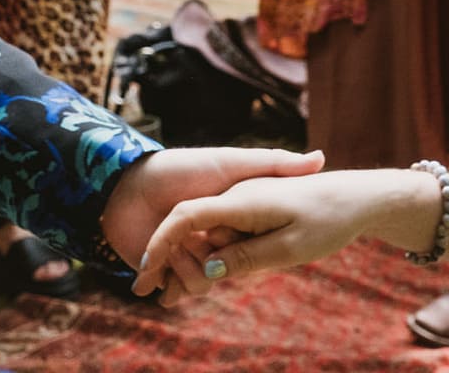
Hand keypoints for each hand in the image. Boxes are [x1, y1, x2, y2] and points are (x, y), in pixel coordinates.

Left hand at [99, 147, 323, 302]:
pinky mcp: (163, 269)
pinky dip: (166, 287)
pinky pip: (175, 290)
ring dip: (184, 274)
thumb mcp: (233, 162)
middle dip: (212, 264)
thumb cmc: (180, 167)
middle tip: (195, 244)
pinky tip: (151, 279)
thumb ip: (275, 162)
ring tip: (167, 254)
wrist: (126, 182)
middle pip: (227, 269)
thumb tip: (322, 158)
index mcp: (231, 218)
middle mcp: (211, 239)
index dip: (248, 249)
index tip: (248, 239)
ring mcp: (186, 254)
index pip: (251, 244)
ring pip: (201, 283)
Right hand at [129, 168, 418, 303]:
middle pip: (191, 231)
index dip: (160, 244)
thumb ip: (245, 258)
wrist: (361, 196)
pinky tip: (213, 277)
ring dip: (194, 263)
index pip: (185, 218)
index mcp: (240, 201)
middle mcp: (236, 197)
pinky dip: (217, 255)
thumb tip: (208, 272)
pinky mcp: (255, 210)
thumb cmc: (328, 219)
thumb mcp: (288, 248)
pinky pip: (227, 234)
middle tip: (155, 297)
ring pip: (209, 236)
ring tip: (174, 296)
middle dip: (171, 260)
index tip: (144, 272)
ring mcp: (245, 202)